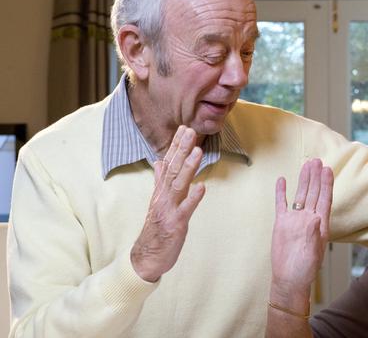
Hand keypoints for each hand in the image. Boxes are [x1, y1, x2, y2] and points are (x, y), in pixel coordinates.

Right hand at [131, 126, 205, 281]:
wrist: (146, 257)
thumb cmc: (156, 229)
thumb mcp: (158, 202)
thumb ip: (160, 181)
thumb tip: (159, 161)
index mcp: (161, 191)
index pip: (168, 163)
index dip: (176, 146)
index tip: (184, 128)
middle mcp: (163, 197)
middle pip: (173, 169)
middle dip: (181, 149)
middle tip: (190, 131)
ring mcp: (168, 209)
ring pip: (179, 185)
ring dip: (188, 167)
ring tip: (197, 151)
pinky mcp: (175, 224)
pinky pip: (185, 210)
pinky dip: (193, 198)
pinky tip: (202, 187)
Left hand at [270, 158, 332, 308]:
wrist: (290, 279)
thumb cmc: (307, 266)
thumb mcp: (320, 246)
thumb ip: (318, 228)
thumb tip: (318, 216)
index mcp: (320, 224)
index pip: (324, 198)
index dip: (326, 183)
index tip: (327, 170)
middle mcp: (307, 219)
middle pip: (312, 193)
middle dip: (315, 176)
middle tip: (317, 161)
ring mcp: (293, 220)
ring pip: (301, 194)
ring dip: (304, 179)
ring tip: (308, 165)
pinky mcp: (280, 224)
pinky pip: (280, 204)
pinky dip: (280, 191)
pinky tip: (281, 179)